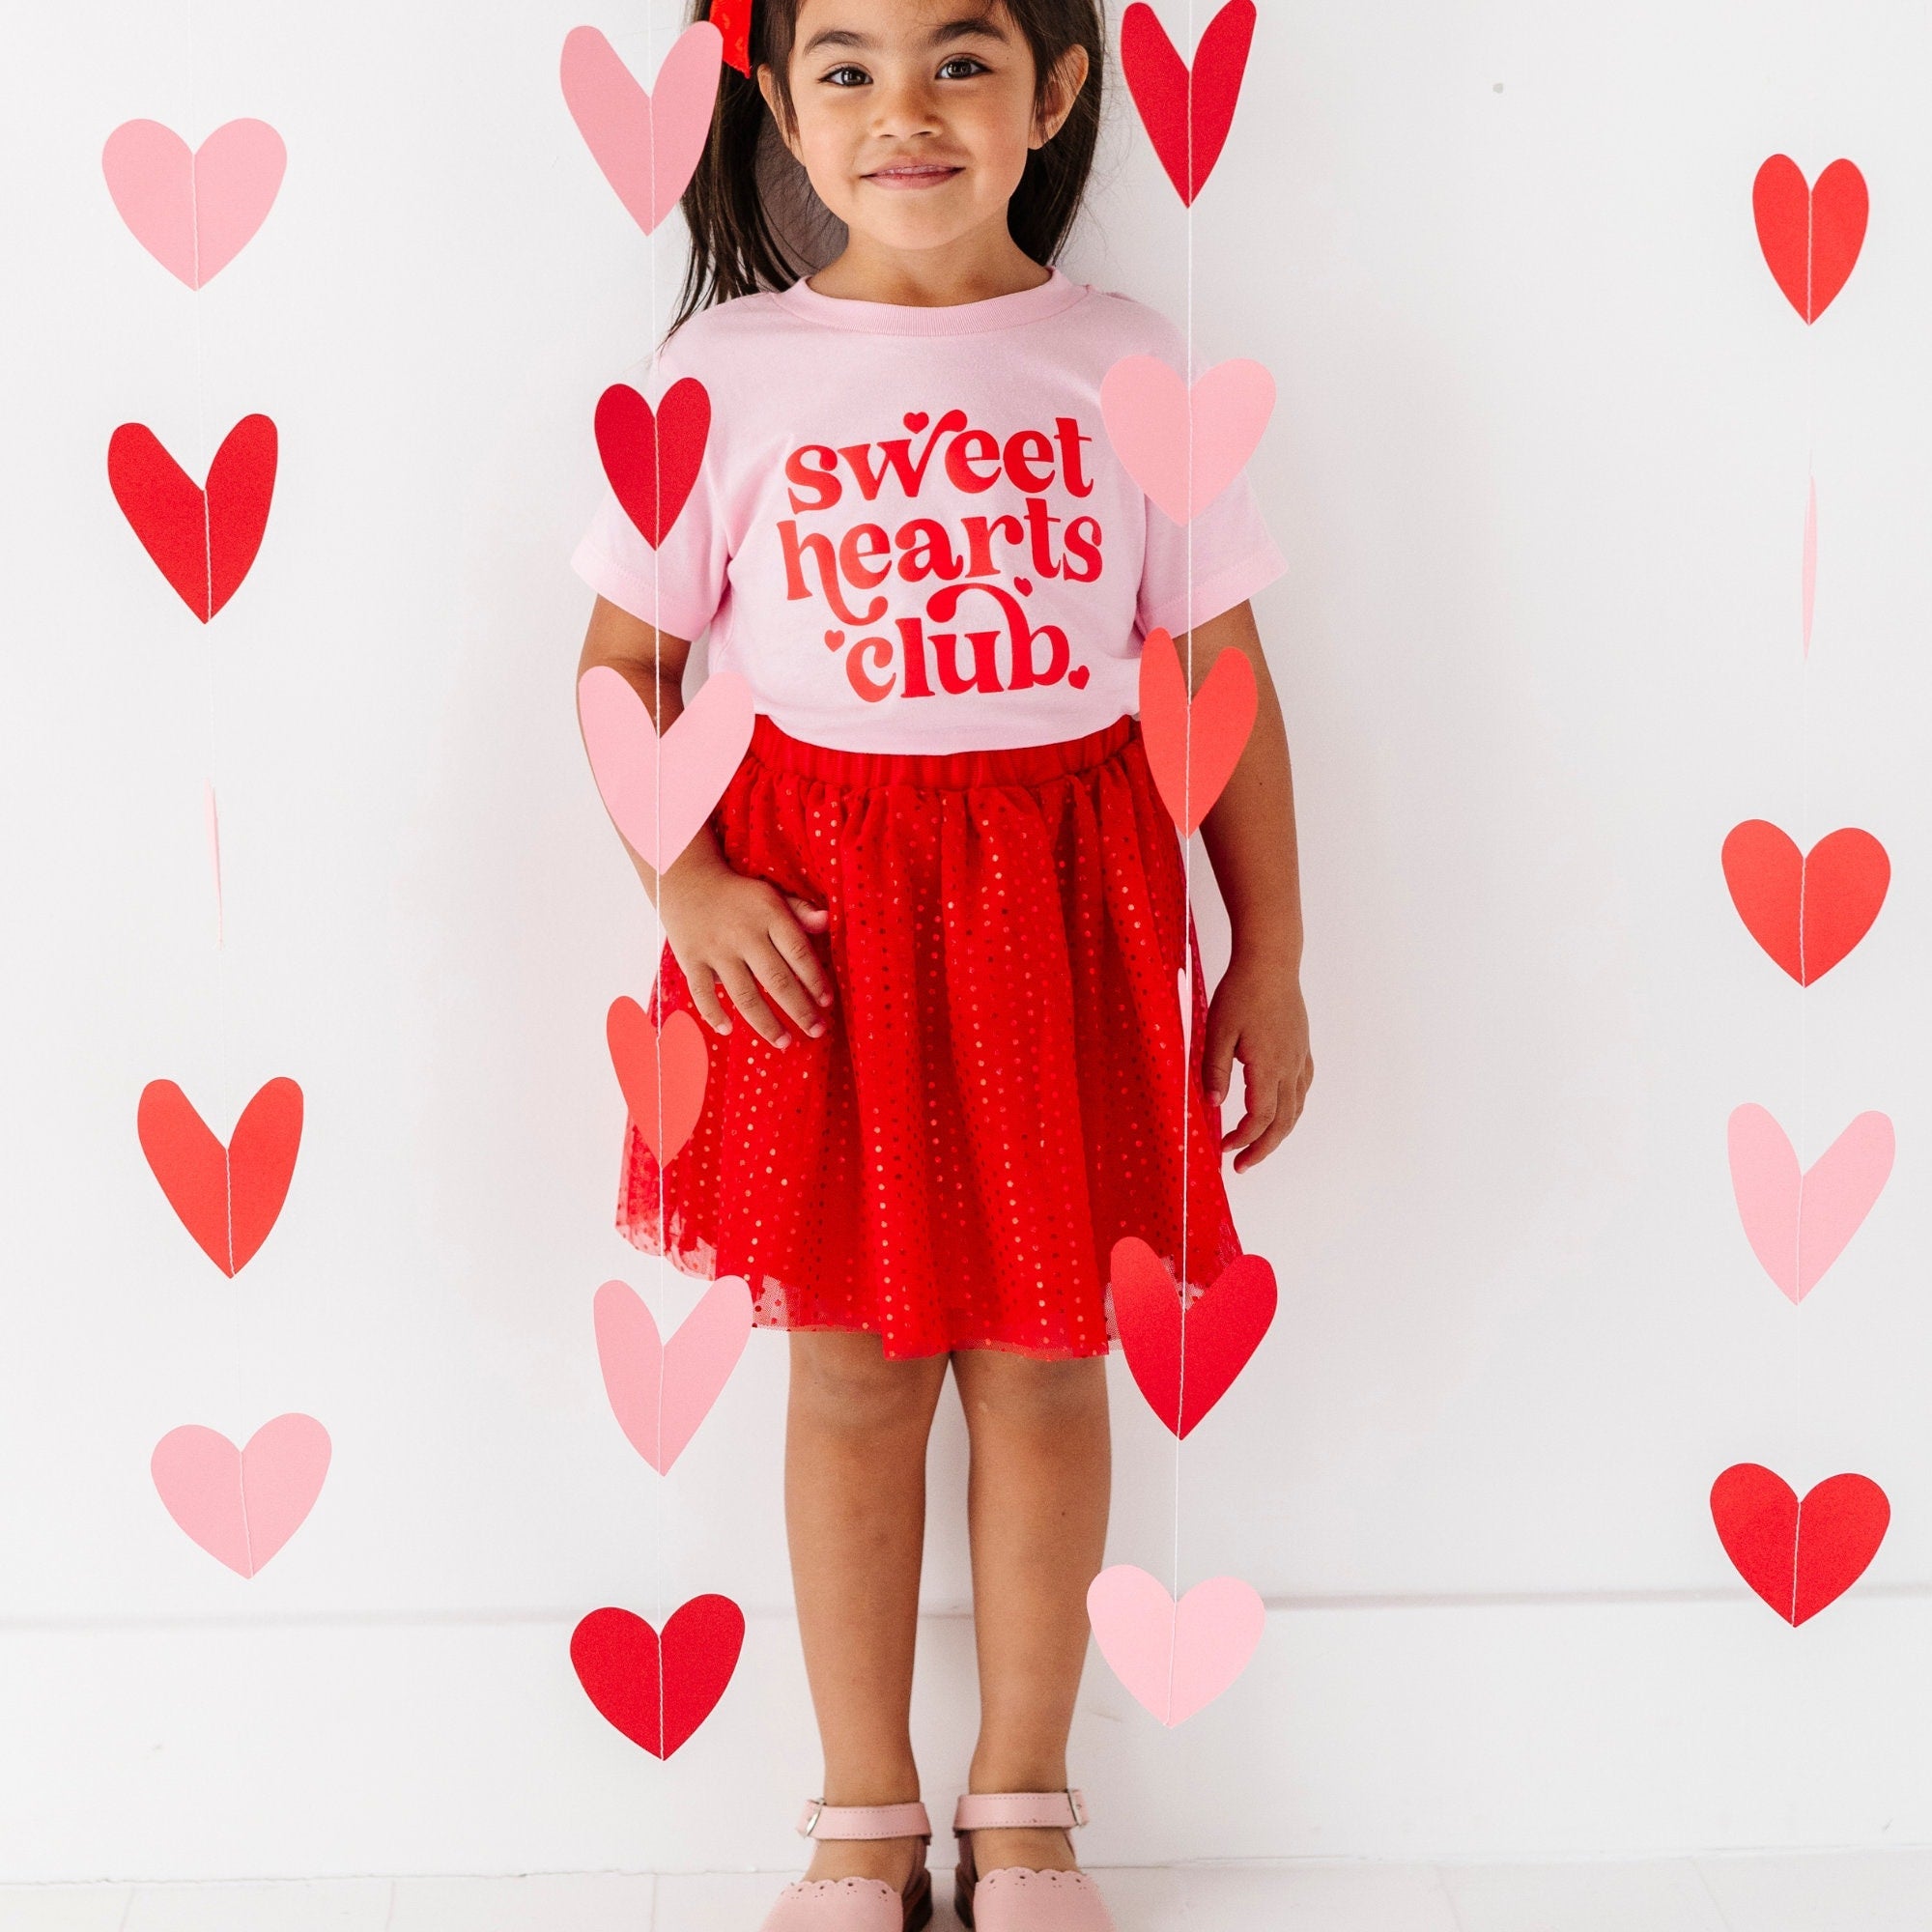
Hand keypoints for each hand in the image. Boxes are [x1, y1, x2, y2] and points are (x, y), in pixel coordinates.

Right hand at [658, 843, 832, 1049]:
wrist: (687, 880)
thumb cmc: (739, 896)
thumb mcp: (772, 895)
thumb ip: (800, 911)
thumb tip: (829, 920)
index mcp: (769, 915)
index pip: (798, 953)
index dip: (815, 980)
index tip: (827, 1003)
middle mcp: (744, 934)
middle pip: (776, 980)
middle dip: (799, 1010)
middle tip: (816, 1031)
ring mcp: (716, 950)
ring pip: (744, 995)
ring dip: (765, 1023)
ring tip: (784, 1042)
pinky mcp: (691, 960)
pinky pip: (703, 993)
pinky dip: (713, 1014)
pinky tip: (728, 1030)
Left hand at [1201, 949, 1310, 1172]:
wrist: (1271, 961)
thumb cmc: (1241, 992)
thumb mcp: (1217, 1032)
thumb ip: (1215, 1071)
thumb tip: (1211, 1105)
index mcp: (1268, 1066)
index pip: (1259, 1117)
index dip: (1242, 1138)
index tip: (1223, 1148)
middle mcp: (1290, 1066)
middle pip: (1283, 1122)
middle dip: (1262, 1148)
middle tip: (1242, 1165)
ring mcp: (1299, 1056)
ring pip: (1296, 1107)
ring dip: (1278, 1132)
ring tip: (1259, 1145)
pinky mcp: (1301, 1046)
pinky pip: (1303, 1087)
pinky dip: (1292, 1108)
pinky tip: (1281, 1110)